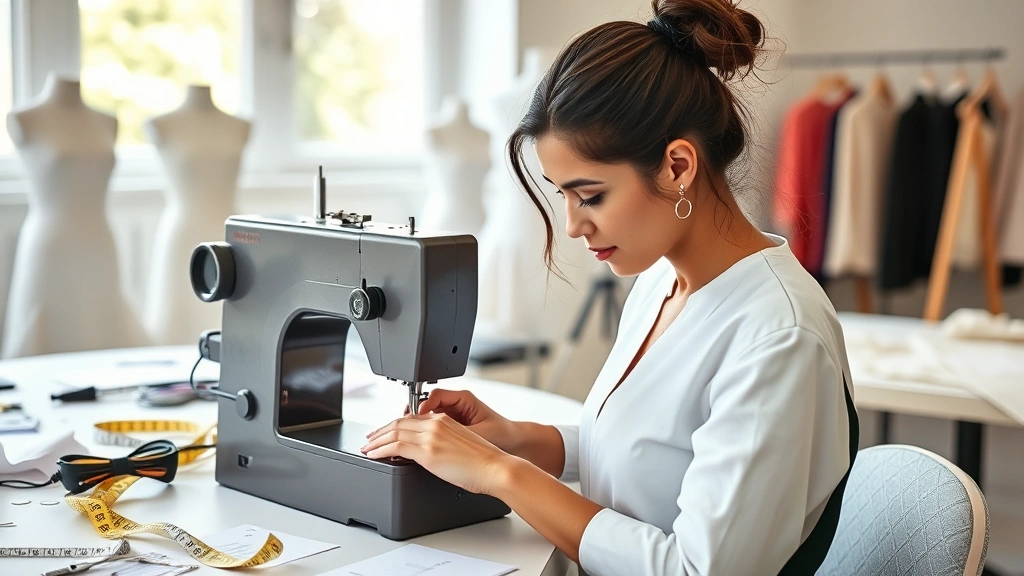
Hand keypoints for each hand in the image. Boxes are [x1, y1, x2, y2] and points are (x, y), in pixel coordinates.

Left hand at [360, 413, 510, 495]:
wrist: (495, 467)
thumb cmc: (484, 462)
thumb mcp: (460, 444)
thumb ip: (442, 442)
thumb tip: (429, 454)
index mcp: (444, 420)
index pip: (411, 418)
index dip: (394, 425)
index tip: (385, 432)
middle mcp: (435, 423)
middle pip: (399, 423)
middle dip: (381, 431)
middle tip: (370, 439)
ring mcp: (430, 436)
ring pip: (394, 433)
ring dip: (377, 441)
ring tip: (368, 448)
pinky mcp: (426, 451)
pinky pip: (395, 447)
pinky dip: (380, 450)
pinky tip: (374, 454)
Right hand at [407, 389, 518, 452]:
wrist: (512, 442)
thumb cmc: (501, 433)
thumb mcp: (480, 432)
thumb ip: (459, 432)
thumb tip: (438, 435)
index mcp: (463, 398)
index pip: (434, 394)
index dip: (421, 405)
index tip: (416, 418)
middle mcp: (456, 403)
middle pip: (425, 403)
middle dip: (412, 416)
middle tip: (402, 428)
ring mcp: (452, 414)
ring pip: (426, 415)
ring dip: (415, 425)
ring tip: (405, 436)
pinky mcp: (451, 425)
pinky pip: (431, 425)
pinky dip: (423, 432)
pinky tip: (418, 442)